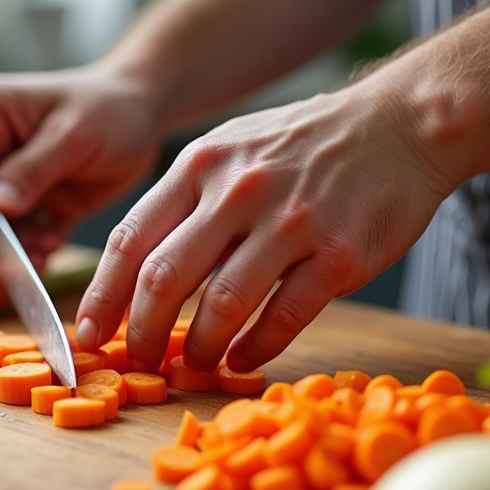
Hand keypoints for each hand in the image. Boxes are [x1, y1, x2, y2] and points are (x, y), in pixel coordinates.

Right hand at [0, 66, 162, 268]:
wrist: (144, 113)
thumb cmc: (111, 108)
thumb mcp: (74, 136)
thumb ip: (32, 170)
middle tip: (11, 261)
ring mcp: (8, 175)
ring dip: (11, 246)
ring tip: (41, 252)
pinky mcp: (32, 201)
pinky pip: (21, 234)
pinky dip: (34, 248)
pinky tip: (53, 245)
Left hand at [73, 84, 456, 372]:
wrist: (402, 123)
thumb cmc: (308, 145)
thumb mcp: (234, 148)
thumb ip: (189, 200)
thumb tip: (143, 271)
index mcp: (201, 165)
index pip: (130, 239)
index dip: (102, 296)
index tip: (87, 335)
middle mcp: (238, 191)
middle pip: (164, 277)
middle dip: (141, 332)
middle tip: (138, 363)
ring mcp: (291, 223)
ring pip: (222, 304)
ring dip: (199, 347)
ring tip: (192, 366)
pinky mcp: (338, 254)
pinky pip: (285, 317)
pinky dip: (256, 348)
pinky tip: (242, 360)